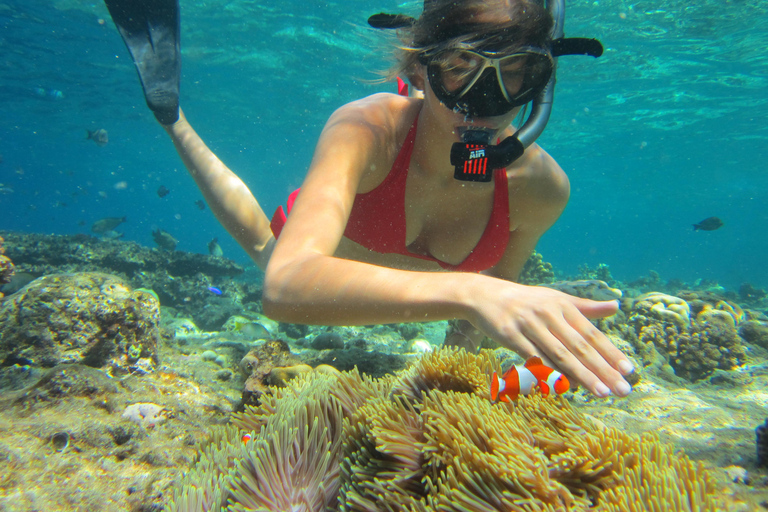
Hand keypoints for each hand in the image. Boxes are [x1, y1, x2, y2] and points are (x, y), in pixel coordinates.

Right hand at [467, 281, 633, 396]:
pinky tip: (564, 387)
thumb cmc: (526, 301)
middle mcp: (549, 314)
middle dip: (603, 369)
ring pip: (560, 354)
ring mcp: (529, 324)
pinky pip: (534, 358)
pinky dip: (549, 372)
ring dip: (582, 375)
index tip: (629, 370)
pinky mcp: (511, 335)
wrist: (485, 295)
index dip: (611, 352)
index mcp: (563, 306)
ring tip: (600, 392)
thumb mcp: (556, 299)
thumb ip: (586, 307)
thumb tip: (617, 306)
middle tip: (622, 389)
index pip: (591, 333)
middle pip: (580, 347)